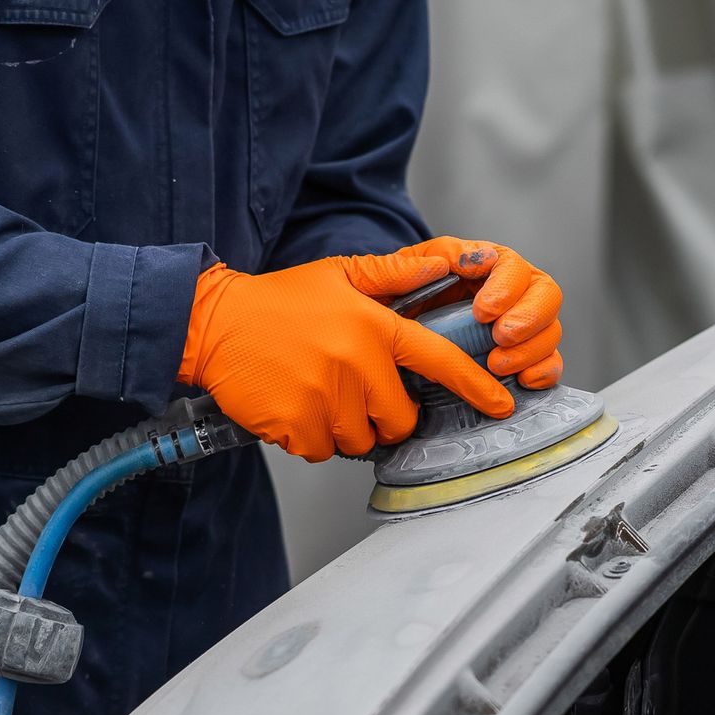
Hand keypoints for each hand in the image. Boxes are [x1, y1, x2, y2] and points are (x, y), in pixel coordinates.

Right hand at [180, 238, 546, 461]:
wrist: (212, 323)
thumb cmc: (278, 301)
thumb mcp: (338, 274)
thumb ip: (393, 275)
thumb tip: (443, 263)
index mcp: (373, 327)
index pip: (438, 360)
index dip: (475, 386)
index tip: (502, 404)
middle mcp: (356, 363)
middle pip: (399, 418)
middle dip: (383, 415)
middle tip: (351, 391)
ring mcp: (326, 397)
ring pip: (360, 439)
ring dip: (344, 427)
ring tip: (316, 392)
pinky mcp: (298, 424)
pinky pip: (322, 451)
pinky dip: (311, 438)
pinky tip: (295, 407)